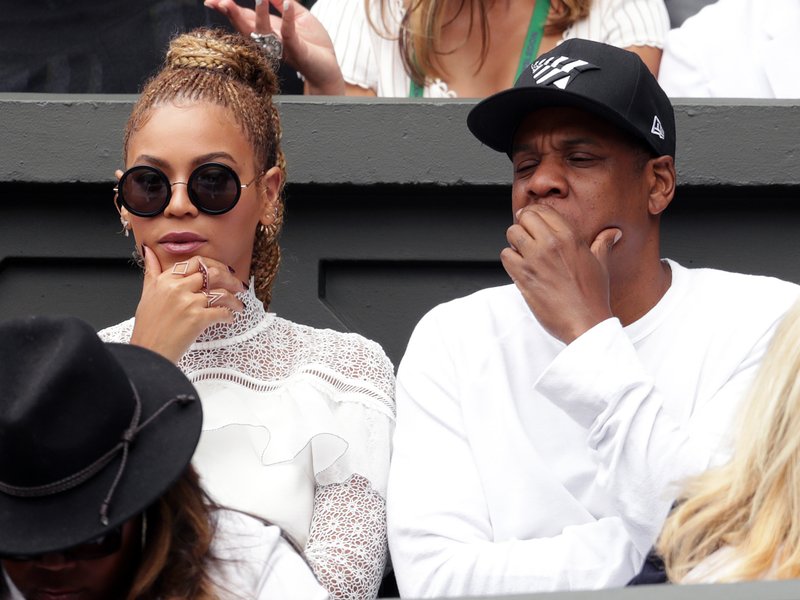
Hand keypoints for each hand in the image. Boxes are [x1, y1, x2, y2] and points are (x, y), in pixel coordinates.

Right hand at [130, 246, 247, 362]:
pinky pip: (222, 312)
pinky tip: (229, 319)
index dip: (215, 264)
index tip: (224, 271)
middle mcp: (178, 288)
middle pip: (213, 274)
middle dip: (231, 279)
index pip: (196, 262)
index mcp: (166, 279)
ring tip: (239, 305)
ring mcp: (188, 303)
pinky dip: (229, 316)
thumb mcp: (147, 293)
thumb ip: (152, 270)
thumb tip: (148, 251)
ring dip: (235, 300)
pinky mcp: (197, 319)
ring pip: (221, 293)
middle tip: (239, 286)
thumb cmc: (148, 326)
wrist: (148, 352)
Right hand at [204, 0, 345, 94]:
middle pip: (247, 27)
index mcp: (269, 30)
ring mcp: (283, 47)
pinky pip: (290, 35)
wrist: (328, 69)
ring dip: (260, 14)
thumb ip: (284, 4)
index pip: (244, 18)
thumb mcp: (299, 17)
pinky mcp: (298, 51)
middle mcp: (271, 40)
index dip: (228, 9)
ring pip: (264, 32)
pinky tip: (286, 4)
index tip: (212, 1)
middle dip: (232, 14)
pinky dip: (287, 19)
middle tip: (222, 2)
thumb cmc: (314, 45)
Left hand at [500, 205, 620, 343]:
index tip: (534, 223)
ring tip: (523, 253)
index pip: (543, 210)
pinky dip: (509, 260)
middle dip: (523, 225)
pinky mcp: (524, 276)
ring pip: (512, 233)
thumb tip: (613, 233)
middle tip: (526, 237)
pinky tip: (519, 268)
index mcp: (570, 237)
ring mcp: (536, 259)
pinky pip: (506, 255)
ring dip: (514, 242)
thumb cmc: (593, 297)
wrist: (585, 323)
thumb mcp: (601, 265)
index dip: (535, 215)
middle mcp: (551, 244)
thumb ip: (602, 244)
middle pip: (525, 217)